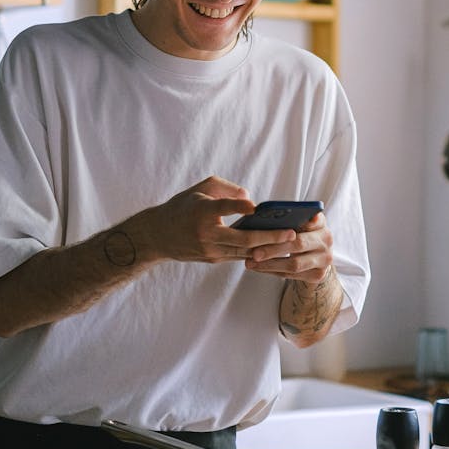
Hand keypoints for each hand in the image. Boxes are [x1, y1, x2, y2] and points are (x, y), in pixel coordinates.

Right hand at [146, 176, 294, 263]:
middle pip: (242, 239)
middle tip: (291, 233)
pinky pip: (239, 257)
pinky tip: (274, 249)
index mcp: (201, 211)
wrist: (158, 235)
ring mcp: (210, 250)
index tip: (255, 206)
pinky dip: (256, 254)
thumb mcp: (200, 189)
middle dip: (269, 237)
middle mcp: (206, 233)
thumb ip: (226, 189)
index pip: (221, 208)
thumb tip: (250, 200)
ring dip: (268, 250)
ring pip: (244, 253)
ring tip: (289, 243)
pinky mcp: (213, 259)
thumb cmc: (183, 206)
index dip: (238, 207)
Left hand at [244, 211, 332, 283]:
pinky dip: (273, 272)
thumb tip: (270, 212)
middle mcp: (326, 240)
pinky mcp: (318, 275)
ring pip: (294, 265)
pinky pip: (291, 275)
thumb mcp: (299, 222)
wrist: (316, 256)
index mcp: (320, 223)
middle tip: (253, 253)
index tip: (278, 229)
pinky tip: (259, 268)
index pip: (309, 221)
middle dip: (274, 249)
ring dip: (270, 265)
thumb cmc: (300, 233)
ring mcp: (324, 260)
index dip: (299, 223)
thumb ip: (290, 218)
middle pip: (298, 245)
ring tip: (250, 263)